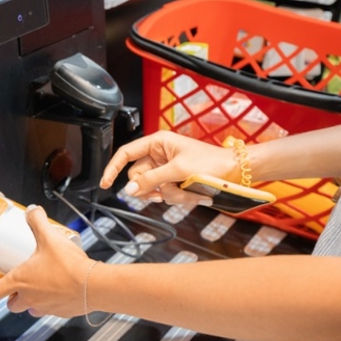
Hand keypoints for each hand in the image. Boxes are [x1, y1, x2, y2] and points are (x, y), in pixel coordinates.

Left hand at [0, 205, 91, 317]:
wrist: (93, 286)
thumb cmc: (69, 266)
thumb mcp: (50, 237)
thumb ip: (38, 221)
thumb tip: (32, 211)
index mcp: (19, 282)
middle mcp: (29, 298)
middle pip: (10, 304)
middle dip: (11, 294)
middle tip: (16, 281)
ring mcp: (44, 307)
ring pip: (29, 308)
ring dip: (30, 299)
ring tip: (38, 283)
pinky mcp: (60, 312)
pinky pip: (49, 309)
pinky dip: (50, 301)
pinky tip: (59, 287)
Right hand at [99, 130, 236, 203]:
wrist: (235, 172)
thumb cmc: (211, 162)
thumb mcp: (178, 170)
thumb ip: (152, 180)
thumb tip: (129, 190)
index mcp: (157, 142)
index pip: (126, 154)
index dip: (113, 168)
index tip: (105, 184)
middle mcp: (159, 155)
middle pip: (138, 177)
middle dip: (152, 188)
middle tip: (165, 192)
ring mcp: (166, 170)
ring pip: (152, 189)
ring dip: (168, 195)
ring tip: (188, 192)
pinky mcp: (174, 182)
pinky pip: (165, 194)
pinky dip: (177, 198)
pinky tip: (193, 196)